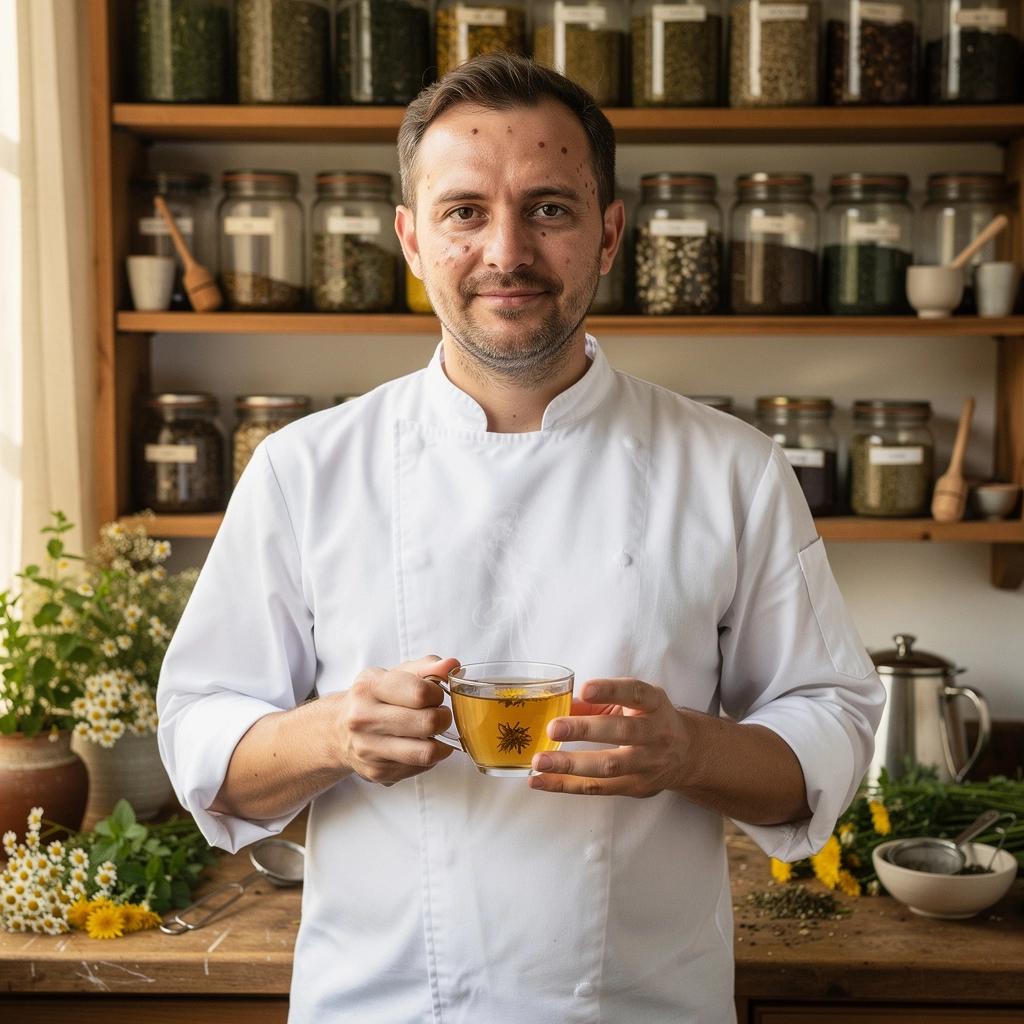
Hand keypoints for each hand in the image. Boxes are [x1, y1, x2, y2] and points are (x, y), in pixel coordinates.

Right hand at [328, 655, 458, 785]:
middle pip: (427, 723)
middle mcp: (363, 718)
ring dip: (441, 743)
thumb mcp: (396, 674)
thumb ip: (427, 667)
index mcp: (369, 687)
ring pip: (427, 752)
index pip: (420, 693)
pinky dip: (427, 758)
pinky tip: (418, 746)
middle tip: (440, 715)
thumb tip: (451, 665)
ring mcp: (368, 748)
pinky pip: (420, 768)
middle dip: (444, 718)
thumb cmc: (375, 698)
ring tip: (434, 733)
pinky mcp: (376, 771)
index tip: (435, 695)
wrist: (339, 730)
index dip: (437, 694)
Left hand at [527, 678, 687, 797]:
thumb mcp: (632, 702)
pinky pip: (598, 788)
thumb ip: (597, 702)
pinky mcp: (636, 787)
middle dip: (585, 730)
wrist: (688, 754)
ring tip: (540, 761)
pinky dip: (565, 785)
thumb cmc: (649, 720)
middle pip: (622, 732)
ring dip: (571, 765)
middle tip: (554, 728)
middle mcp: (656, 733)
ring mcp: (648, 764)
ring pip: (610, 766)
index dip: (611, 690)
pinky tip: (540, 780)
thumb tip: (556, 703)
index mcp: (654, 704)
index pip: (635, 693)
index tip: (585, 688)